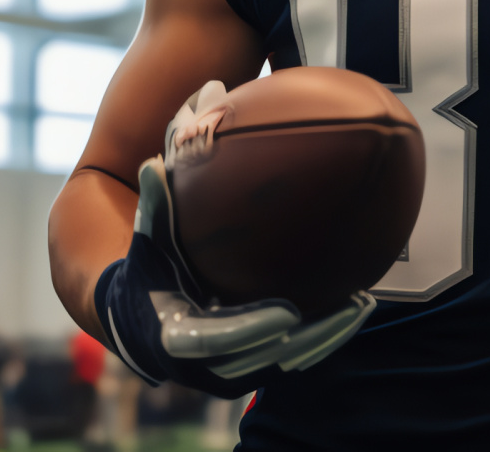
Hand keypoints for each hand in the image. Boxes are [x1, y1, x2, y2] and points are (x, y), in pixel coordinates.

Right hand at [95, 82, 374, 386]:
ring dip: (320, 338)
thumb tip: (184, 123)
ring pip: (282, 360)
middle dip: (302, 341)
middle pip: (260, 360)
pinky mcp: (248, 361)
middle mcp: (202, 358)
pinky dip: (319, 331)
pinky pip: (289, 350)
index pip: (215, 342)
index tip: (286, 312)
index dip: (250, 331)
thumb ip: (159, 186)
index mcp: (173, 329)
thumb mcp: (148, 220)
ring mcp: (227, 366)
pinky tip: (357, 299)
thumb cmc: (146, 247)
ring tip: (359, 306)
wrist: (130, 302)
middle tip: (340, 311)